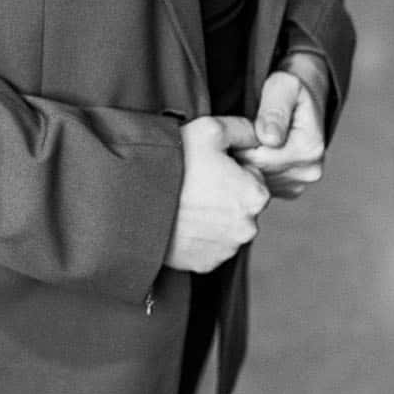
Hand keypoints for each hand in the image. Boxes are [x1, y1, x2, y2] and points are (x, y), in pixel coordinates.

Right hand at [164, 115, 270, 274]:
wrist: (135, 200)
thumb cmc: (175, 162)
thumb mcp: (210, 129)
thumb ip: (243, 129)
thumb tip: (258, 135)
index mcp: (256, 195)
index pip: (253, 176)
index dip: (231, 167)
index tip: (208, 164)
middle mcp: (248, 227)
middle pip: (241, 203)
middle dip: (224, 192)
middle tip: (195, 181)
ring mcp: (226, 249)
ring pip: (225, 226)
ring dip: (212, 215)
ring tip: (185, 200)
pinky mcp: (206, 263)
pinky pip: (208, 246)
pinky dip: (198, 235)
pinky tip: (181, 220)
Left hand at [233, 70, 325, 199]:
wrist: (301, 101)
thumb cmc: (288, 90)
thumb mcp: (283, 85)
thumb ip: (275, 109)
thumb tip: (270, 138)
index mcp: (309, 147)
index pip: (258, 155)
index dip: (241, 139)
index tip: (236, 122)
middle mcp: (308, 171)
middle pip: (256, 170)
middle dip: (240, 150)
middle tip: (236, 130)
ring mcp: (299, 184)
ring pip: (256, 180)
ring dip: (245, 160)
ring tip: (246, 139)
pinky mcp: (289, 190)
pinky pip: (261, 185)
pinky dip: (252, 170)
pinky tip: (252, 152)